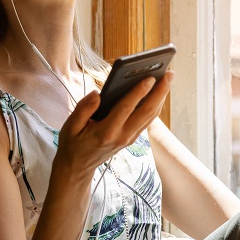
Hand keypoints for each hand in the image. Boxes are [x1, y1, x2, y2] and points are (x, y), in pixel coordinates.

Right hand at [55, 71, 172, 176]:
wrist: (78, 167)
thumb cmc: (73, 144)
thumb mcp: (70, 126)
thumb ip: (83, 109)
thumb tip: (97, 93)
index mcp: (106, 132)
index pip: (126, 109)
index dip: (138, 92)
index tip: (150, 78)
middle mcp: (122, 136)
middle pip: (146, 112)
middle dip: (160, 92)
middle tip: (169, 73)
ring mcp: (129, 138)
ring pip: (151, 116)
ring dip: (161, 96)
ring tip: (168, 77)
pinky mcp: (132, 137)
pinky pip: (147, 119)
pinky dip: (156, 104)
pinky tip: (159, 91)